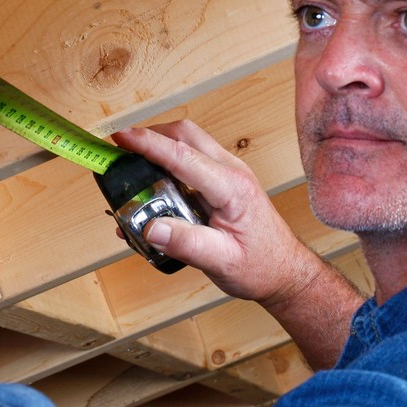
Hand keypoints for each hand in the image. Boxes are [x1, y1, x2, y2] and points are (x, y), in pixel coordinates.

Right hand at [112, 121, 324, 307]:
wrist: (285, 271)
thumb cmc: (261, 266)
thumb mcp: (222, 262)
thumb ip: (185, 244)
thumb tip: (149, 227)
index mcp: (232, 187)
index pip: (183, 155)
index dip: (148, 144)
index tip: (120, 138)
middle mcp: (232, 172)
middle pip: (185, 134)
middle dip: (151, 135)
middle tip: (121, 149)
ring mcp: (228, 174)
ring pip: (188, 143)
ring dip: (159, 147)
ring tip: (131, 167)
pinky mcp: (222, 182)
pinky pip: (192, 162)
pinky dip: (168, 164)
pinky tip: (152, 188)